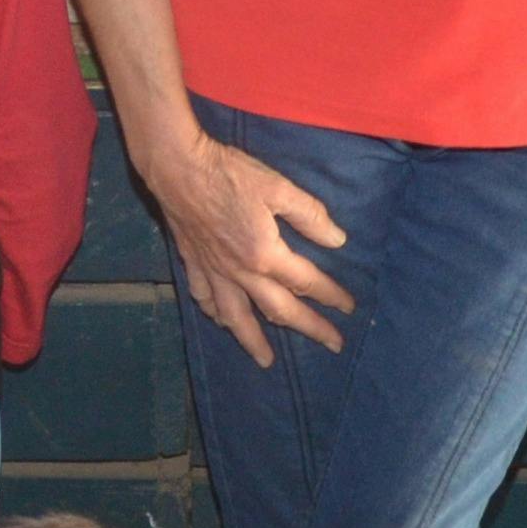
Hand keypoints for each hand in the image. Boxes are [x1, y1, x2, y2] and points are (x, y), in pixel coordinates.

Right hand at [147, 124, 353, 368]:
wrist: (178, 167)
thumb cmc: (230, 173)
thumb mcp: (278, 187)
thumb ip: (310, 216)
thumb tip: (338, 240)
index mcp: (265, 255)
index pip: (307, 282)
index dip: (331, 295)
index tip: (349, 308)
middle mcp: (241, 272)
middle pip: (279, 309)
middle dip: (309, 328)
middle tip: (332, 345)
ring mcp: (214, 272)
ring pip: (236, 317)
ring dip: (253, 340)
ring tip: (266, 360)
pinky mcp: (193, 264)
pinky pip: (205, 298)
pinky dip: (214, 314)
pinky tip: (221, 320)